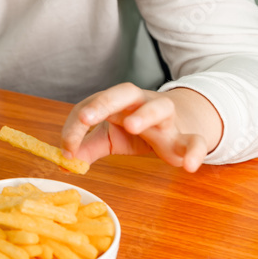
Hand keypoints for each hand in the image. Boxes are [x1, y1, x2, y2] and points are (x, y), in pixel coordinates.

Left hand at [61, 83, 222, 172]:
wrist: (178, 126)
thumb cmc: (138, 128)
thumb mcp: (109, 138)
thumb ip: (87, 147)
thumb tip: (64, 162)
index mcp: (119, 102)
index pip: (93, 105)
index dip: (76, 125)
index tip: (67, 148)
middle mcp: (142, 103)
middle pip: (125, 92)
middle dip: (104, 102)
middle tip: (86, 118)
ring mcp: (166, 118)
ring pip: (160, 107)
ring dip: (145, 114)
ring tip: (131, 126)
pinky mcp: (185, 137)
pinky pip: (195, 141)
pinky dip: (194, 151)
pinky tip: (189, 166)